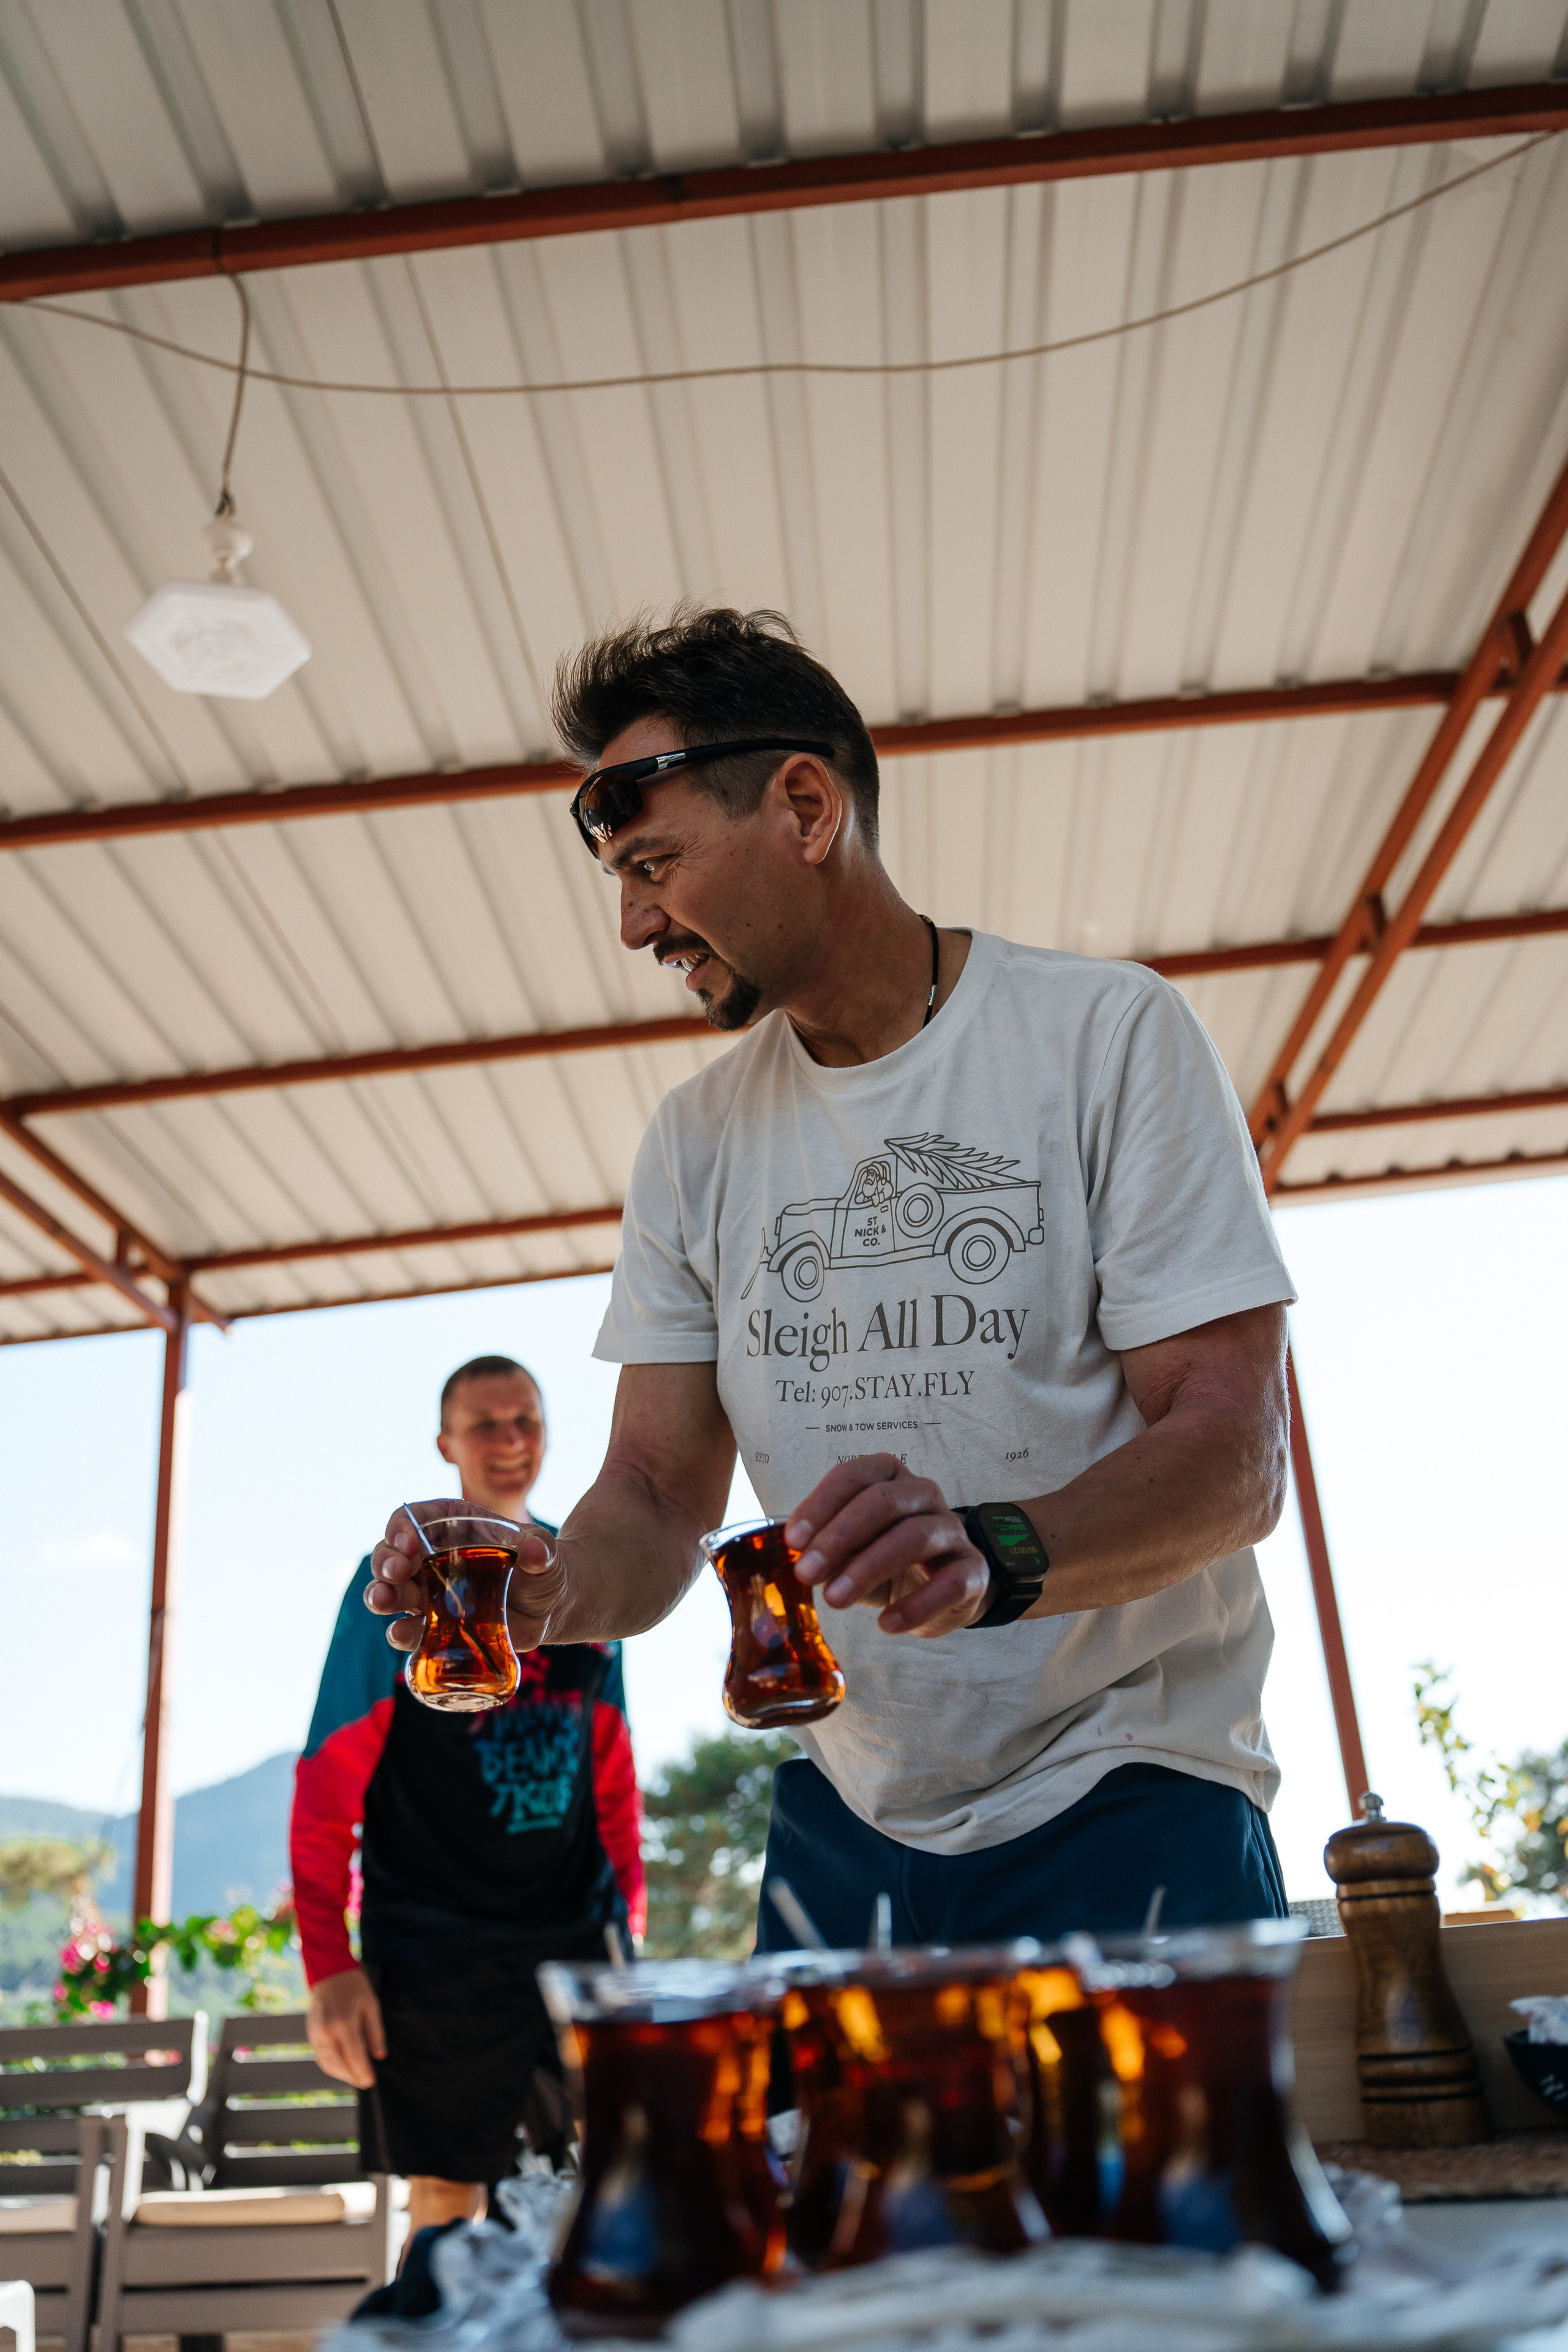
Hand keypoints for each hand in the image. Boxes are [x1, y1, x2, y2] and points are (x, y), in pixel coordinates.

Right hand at [307, 1966, 385, 2088]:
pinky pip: (321, 2057)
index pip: (354, 2056)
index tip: (371, 2081)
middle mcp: (327, 2031)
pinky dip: (331, 2067)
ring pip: (328, 2064)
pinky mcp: (311, 2035)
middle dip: (353, 2076)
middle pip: (340, 2064)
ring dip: (342, 2074)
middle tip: (365, 2082)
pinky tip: (343, 2068)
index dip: (363, 2071)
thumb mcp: (371, 2005)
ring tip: (356, 2077)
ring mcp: (316, 2034)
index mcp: (344, 2023)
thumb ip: (375, 2032)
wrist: (329, 1973)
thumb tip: (379, 2056)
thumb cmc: (354, 1988)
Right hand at [367, 1499, 562, 1652]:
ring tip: (384, 1601)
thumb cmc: (542, 1567)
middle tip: (396, 1572)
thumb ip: (541, 1549)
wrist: (549, 1606)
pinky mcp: (435, 1624)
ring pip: (391, 1592)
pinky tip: (401, 1633)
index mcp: (452, 1526)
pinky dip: (401, 1632)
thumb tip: (537, 1551)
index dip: (402, 1527)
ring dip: (382, 1595)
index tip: (408, 1542)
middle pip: (391, 1554)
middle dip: (386, 1562)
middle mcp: (432, 1557)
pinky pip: (409, 1629)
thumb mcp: (545, 1552)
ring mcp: (430, 1592)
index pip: (413, 1519)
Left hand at [784, 1456, 990, 1637]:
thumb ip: (825, 1545)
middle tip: (807, 1574)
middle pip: (882, 1502)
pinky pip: (949, 1582)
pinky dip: (915, 1605)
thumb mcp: (852, 1546)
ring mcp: (952, 1530)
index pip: (854, 1476)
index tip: (793, 1541)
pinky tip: (887, 1623)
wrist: (946, 1584)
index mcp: (890, 1477)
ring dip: (869, 1567)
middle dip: (839, 1538)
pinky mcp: (972, 1569)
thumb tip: (791, 1558)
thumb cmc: (886, 1556)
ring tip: (835, 1599)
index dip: (821, 1505)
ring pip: (915, 1536)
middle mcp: (924, 1494)